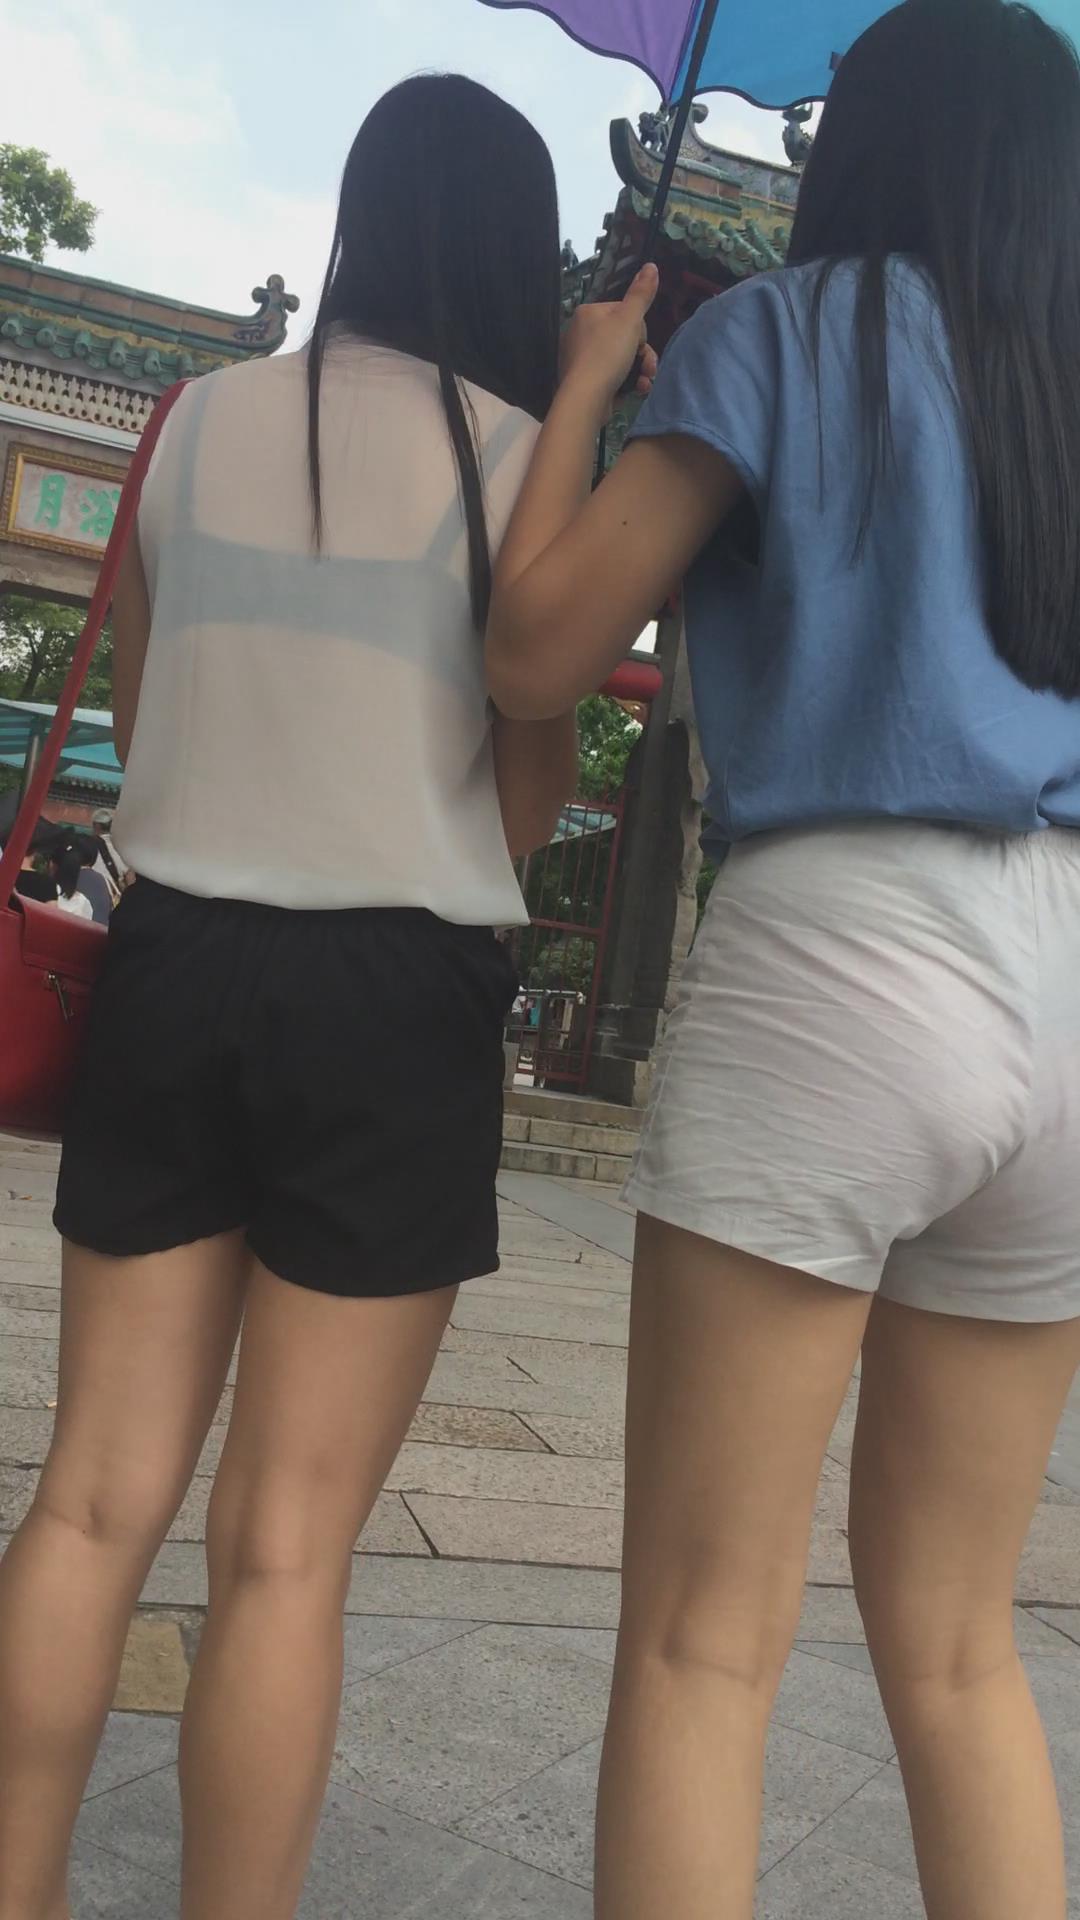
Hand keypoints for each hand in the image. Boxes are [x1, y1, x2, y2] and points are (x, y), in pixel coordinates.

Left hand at [559, 264, 660, 419]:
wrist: (586, 398)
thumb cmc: (608, 354)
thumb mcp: (630, 320)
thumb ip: (641, 294)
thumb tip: (651, 265)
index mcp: (588, 313)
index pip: (624, 314)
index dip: (639, 331)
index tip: (641, 344)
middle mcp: (580, 333)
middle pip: (623, 338)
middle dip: (642, 355)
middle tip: (649, 368)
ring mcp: (580, 359)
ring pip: (620, 359)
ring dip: (639, 370)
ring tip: (646, 383)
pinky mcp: (584, 381)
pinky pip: (611, 375)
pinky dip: (626, 382)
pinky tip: (636, 391)